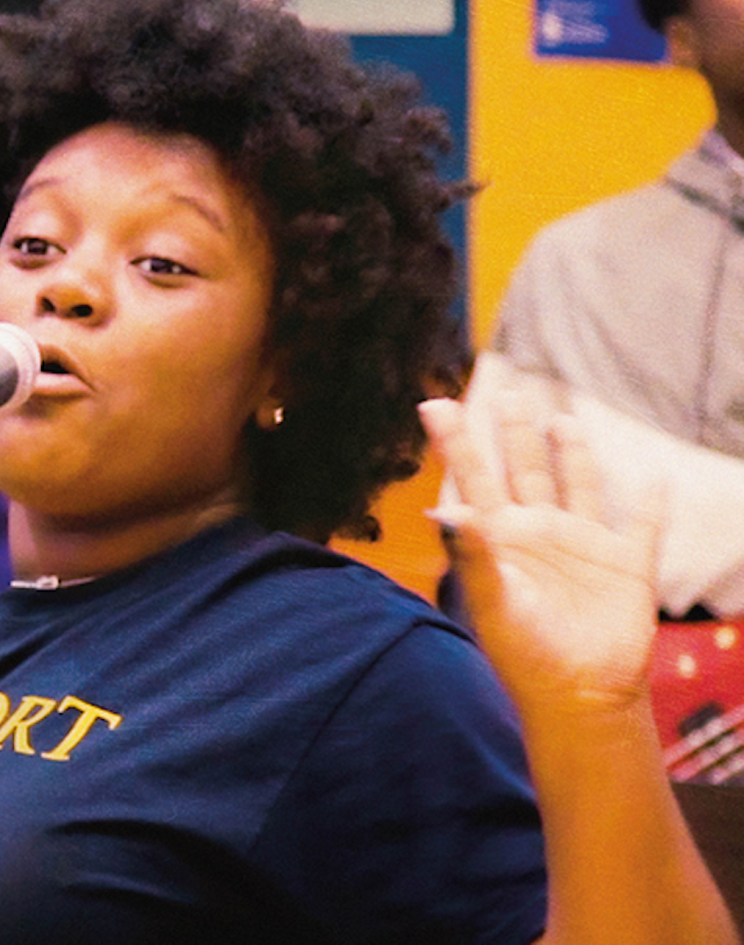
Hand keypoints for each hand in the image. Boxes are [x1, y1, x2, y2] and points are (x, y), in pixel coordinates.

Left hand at [420, 396, 661, 714]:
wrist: (581, 697)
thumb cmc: (525, 654)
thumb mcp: (494, 602)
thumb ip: (471, 555)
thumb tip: (440, 510)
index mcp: (499, 538)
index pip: (472, 477)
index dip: (455, 441)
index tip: (433, 403)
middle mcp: (538, 533)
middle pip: (523, 469)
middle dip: (514, 432)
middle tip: (505, 391)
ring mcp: (583, 546)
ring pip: (578, 484)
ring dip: (572, 452)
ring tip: (559, 418)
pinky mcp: (628, 565)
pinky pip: (643, 526)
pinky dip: (651, 501)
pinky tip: (655, 476)